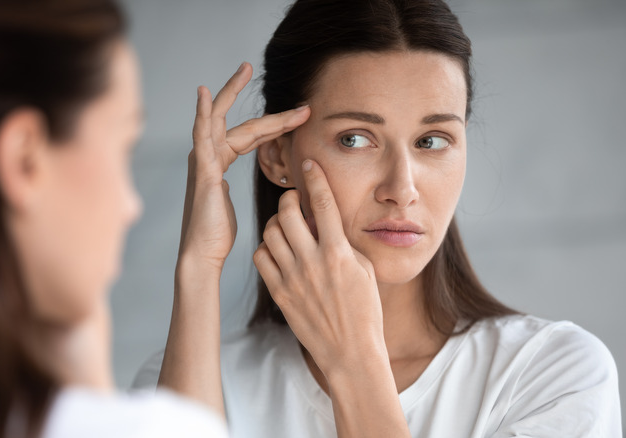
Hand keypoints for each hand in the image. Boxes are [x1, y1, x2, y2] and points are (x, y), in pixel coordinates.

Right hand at [178, 62, 309, 271]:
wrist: (203, 255)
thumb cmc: (219, 235)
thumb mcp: (241, 206)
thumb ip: (254, 191)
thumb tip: (284, 190)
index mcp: (218, 163)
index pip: (250, 135)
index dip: (276, 124)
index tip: (301, 115)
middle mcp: (207, 157)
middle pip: (236, 122)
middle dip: (256, 102)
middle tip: (261, 73)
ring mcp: (201, 161)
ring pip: (218, 119)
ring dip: (230, 92)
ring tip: (243, 69)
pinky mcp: (201, 170)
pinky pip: (201, 134)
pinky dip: (202, 112)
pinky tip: (204, 94)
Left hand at [253, 159, 385, 376]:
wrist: (350, 352)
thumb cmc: (364, 311)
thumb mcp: (364, 270)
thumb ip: (343, 243)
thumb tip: (325, 223)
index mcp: (338, 253)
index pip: (322, 203)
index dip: (314, 177)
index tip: (309, 163)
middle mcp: (312, 262)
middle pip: (287, 212)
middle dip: (288, 198)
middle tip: (294, 199)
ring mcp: (292, 278)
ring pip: (270, 232)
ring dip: (276, 222)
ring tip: (286, 226)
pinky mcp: (279, 293)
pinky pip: (260, 257)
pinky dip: (266, 247)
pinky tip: (278, 250)